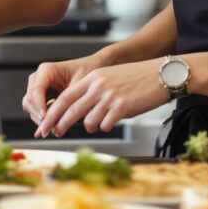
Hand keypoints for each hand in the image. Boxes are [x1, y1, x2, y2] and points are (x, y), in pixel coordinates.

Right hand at [21, 55, 102, 125]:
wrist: (93, 68)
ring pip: (30, 105)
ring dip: (39, 118)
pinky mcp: (41, 96)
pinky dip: (43, 118)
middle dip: (38, 114)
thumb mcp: (81, 85)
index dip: (39, 106)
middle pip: (29, 99)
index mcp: (47, 70)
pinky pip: (36, 109)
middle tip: (50, 127)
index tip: (46, 118)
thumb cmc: (88, 71)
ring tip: (53, 128)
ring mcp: (38, 87)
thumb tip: (64, 119)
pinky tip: (53, 125)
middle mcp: (39, 78)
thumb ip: (70, 101)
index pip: (36, 90)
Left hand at [35, 59, 167, 136]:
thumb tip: (78, 109)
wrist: (162, 75)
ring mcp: (109, 97)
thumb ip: (92, 89)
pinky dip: (107, 126)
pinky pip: (106, 125)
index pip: (65, 97)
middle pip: (71, 110)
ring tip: (101, 120)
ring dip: (90, 125)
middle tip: (52, 133)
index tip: (45, 123)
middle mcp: (98, 87)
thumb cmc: (137, 78)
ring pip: (89, 121)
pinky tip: (114, 120)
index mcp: (92, 78)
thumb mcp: (109, 77)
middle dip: (59, 124)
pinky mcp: (122, 108)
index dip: (53, 112)